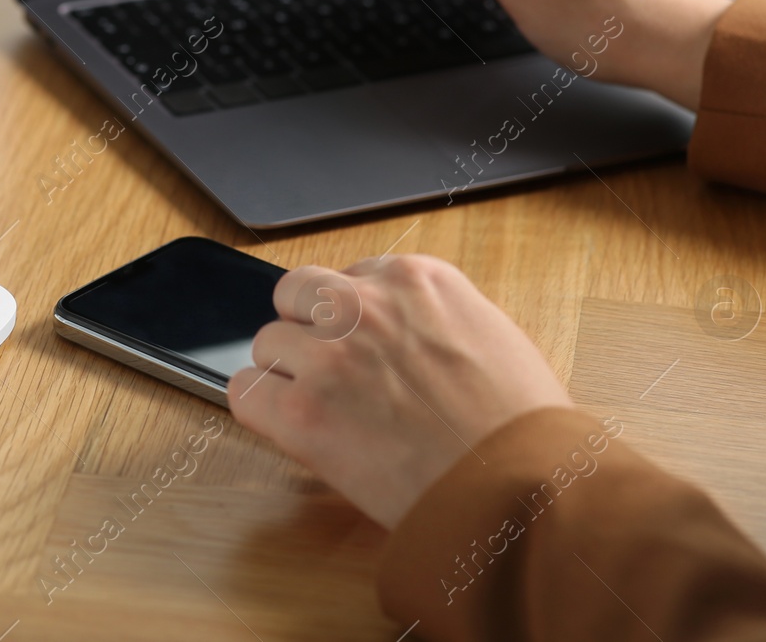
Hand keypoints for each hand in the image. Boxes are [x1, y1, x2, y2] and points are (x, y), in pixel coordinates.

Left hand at [229, 254, 569, 529]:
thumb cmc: (520, 428)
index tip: (361, 345)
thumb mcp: (490, 336)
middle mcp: (365, 305)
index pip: (350, 275)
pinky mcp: (302, 412)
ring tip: (325, 411)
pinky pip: (245, 392)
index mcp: (415, 279)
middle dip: (310, 331)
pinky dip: (261, 410)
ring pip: (268, 342)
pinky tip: (291, 430)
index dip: (350, 316)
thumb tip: (401, 333)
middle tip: (333, 374)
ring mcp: (329, 356)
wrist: (520, 490)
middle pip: (297, 295)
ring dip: (289, 374)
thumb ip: (431, 319)